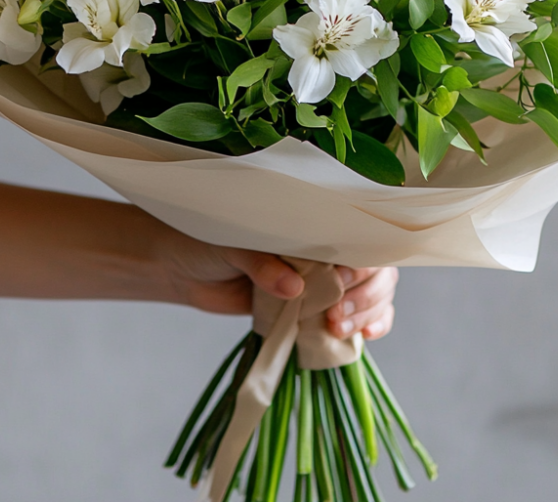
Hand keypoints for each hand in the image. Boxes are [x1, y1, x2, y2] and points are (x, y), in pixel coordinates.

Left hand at [152, 222, 397, 339]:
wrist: (181, 267)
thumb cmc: (207, 240)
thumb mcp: (233, 245)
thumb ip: (262, 264)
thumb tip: (294, 288)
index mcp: (310, 220)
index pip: (359, 235)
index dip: (361, 260)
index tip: (342, 279)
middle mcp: (324, 246)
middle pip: (376, 266)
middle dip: (368, 292)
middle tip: (338, 314)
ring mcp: (322, 278)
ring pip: (373, 291)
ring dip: (368, 312)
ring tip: (339, 328)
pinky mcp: (313, 306)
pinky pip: (355, 315)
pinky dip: (368, 325)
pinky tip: (365, 337)